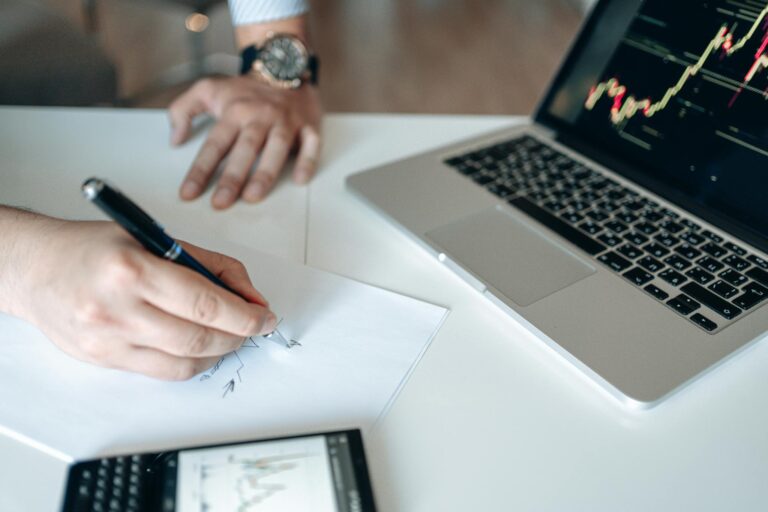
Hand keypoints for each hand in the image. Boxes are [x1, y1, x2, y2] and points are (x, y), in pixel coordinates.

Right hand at [17, 220, 275, 379]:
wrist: (35, 268)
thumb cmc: (96, 248)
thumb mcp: (155, 238)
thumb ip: (209, 266)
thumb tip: (250, 297)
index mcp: (132, 269)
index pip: (205, 303)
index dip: (244, 316)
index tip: (264, 317)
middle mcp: (117, 309)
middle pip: (199, 338)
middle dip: (238, 336)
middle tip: (252, 326)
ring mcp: (107, 340)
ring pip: (184, 362)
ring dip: (218, 352)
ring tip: (227, 336)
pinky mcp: (103, 360)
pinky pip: (162, 371)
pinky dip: (190, 361)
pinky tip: (197, 345)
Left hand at [169, 76, 322, 208]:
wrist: (282, 67)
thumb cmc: (245, 89)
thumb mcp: (207, 89)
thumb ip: (182, 110)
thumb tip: (175, 140)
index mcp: (234, 111)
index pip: (214, 145)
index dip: (200, 170)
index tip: (189, 193)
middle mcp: (260, 117)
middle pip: (244, 149)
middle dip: (232, 178)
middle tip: (220, 202)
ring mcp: (286, 122)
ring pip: (276, 148)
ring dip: (265, 173)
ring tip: (253, 196)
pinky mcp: (309, 125)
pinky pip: (311, 144)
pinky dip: (307, 161)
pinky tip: (299, 180)